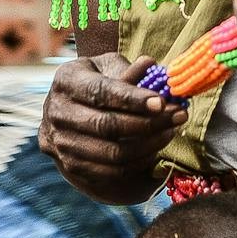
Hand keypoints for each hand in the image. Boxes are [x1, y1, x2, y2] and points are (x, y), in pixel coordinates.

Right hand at [38, 52, 184, 202]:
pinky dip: (138, 162)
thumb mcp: (108, 67)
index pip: (100, 92)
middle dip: (149, 123)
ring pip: (112, 152)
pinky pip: (111, 171)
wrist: (70, 111)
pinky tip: (155, 149)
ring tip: (171, 131)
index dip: (132, 99)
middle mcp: (57, 112)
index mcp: (66, 80)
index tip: (162, 102)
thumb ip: (128, 70)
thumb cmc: (96, 82)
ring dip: (149, 144)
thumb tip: (151, 66)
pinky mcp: (71, 166)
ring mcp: (61, 143)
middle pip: (107, 125)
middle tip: (179, 115)